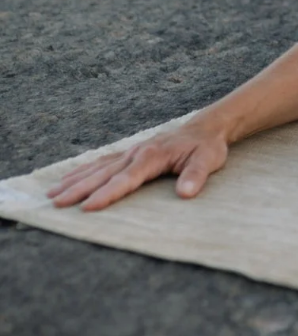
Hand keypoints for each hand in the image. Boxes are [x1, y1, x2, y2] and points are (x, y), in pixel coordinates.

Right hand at [47, 116, 229, 211]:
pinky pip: (102, 163)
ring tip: (52, 194)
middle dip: (78, 189)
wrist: (205, 129)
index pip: (126, 178)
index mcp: (152, 156)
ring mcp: (131, 152)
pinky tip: (68, 179)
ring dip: (74, 180)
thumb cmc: (206, 147)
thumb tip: (186, 193)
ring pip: (97, 167)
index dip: (107, 193)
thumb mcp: (208, 161)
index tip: (88, 206)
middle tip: (55, 203)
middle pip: (103, 173)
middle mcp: (136, 153)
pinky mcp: (130, 154)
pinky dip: (83, 171)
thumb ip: (196, 176)